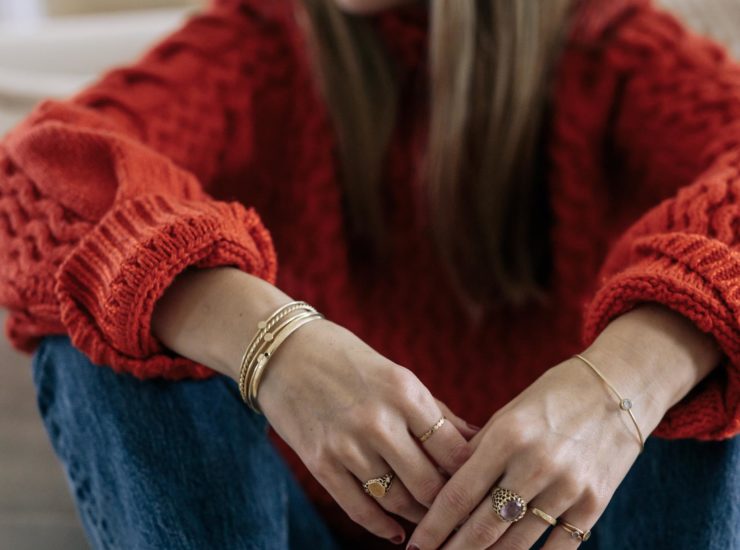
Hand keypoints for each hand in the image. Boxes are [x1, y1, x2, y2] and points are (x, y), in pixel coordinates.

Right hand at [257, 317, 476, 544]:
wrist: (284, 353)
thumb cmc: (348, 360)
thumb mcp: (397, 375)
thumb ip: (435, 411)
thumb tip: (475, 440)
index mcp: (405, 392)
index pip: (454, 451)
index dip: (470, 475)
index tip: (475, 484)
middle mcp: (379, 420)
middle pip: (429, 484)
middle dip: (444, 502)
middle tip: (453, 510)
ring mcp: (347, 444)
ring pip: (396, 501)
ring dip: (416, 516)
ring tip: (427, 520)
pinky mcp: (319, 462)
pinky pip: (359, 508)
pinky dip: (381, 527)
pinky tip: (396, 532)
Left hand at [407, 304, 720, 549]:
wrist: (619, 388)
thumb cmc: (553, 396)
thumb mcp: (509, 413)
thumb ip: (479, 450)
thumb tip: (445, 488)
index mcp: (507, 436)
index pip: (459, 494)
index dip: (433, 526)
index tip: (415, 545)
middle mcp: (536, 464)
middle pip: (484, 526)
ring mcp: (568, 487)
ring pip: (517, 544)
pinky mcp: (593, 504)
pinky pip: (557, 547)